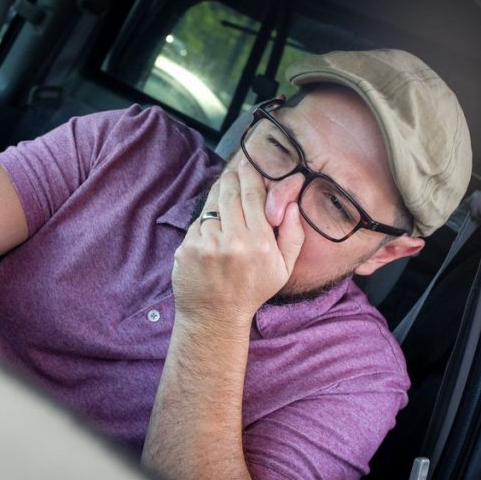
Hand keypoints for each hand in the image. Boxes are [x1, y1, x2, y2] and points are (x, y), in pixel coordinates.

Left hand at [172, 160, 304, 326]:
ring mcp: (206, 244)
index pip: (253, 195)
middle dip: (232, 176)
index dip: (250, 174)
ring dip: (218, 195)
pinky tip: (212, 229)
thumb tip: (293, 203)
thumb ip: (294, 235)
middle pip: (230, 192)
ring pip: (211, 205)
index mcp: (260, 244)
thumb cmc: (252, 291)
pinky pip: (197, 223)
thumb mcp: (283, 268)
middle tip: (235, 167)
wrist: (214, 316)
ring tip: (224, 191)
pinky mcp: (187, 248)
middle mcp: (233, 241)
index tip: (248, 162)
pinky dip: (205, 221)